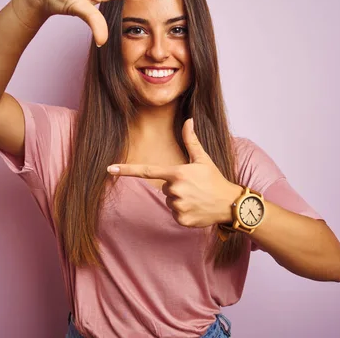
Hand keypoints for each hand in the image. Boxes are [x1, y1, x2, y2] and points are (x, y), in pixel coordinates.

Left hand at [107, 119, 242, 227]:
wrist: (230, 203)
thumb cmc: (215, 179)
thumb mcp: (203, 159)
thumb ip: (191, 141)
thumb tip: (188, 120)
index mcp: (177, 173)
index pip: (147, 171)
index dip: (127, 169)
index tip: (110, 169)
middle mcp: (175, 189)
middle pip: (164, 188)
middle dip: (176, 187)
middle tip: (193, 187)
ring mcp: (178, 206)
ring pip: (169, 201)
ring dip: (180, 200)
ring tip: (196, 198)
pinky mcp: (181, 220)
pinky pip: (175, 214)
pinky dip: (184, 212)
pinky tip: (196, 208)